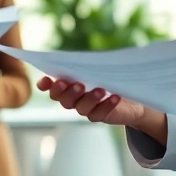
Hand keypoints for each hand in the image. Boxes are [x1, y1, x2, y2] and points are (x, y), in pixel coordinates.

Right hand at [37, 76, 168, 145]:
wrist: (130, 97)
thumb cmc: (110, 77)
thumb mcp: (99, 68)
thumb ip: (89, 65)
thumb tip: (85, 58)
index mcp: (68, 85)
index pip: (51, 87)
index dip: (45, 85)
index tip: (45, 81)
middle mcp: (73, 99)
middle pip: (64, 100)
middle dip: (69, 92)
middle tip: (78, 85)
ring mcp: (86, 109)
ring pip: (81, 108)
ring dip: (89, 98)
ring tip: (100, 90)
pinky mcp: (100, 116)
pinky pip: (100, 114)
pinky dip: (107, 105)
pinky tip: (115, 97)